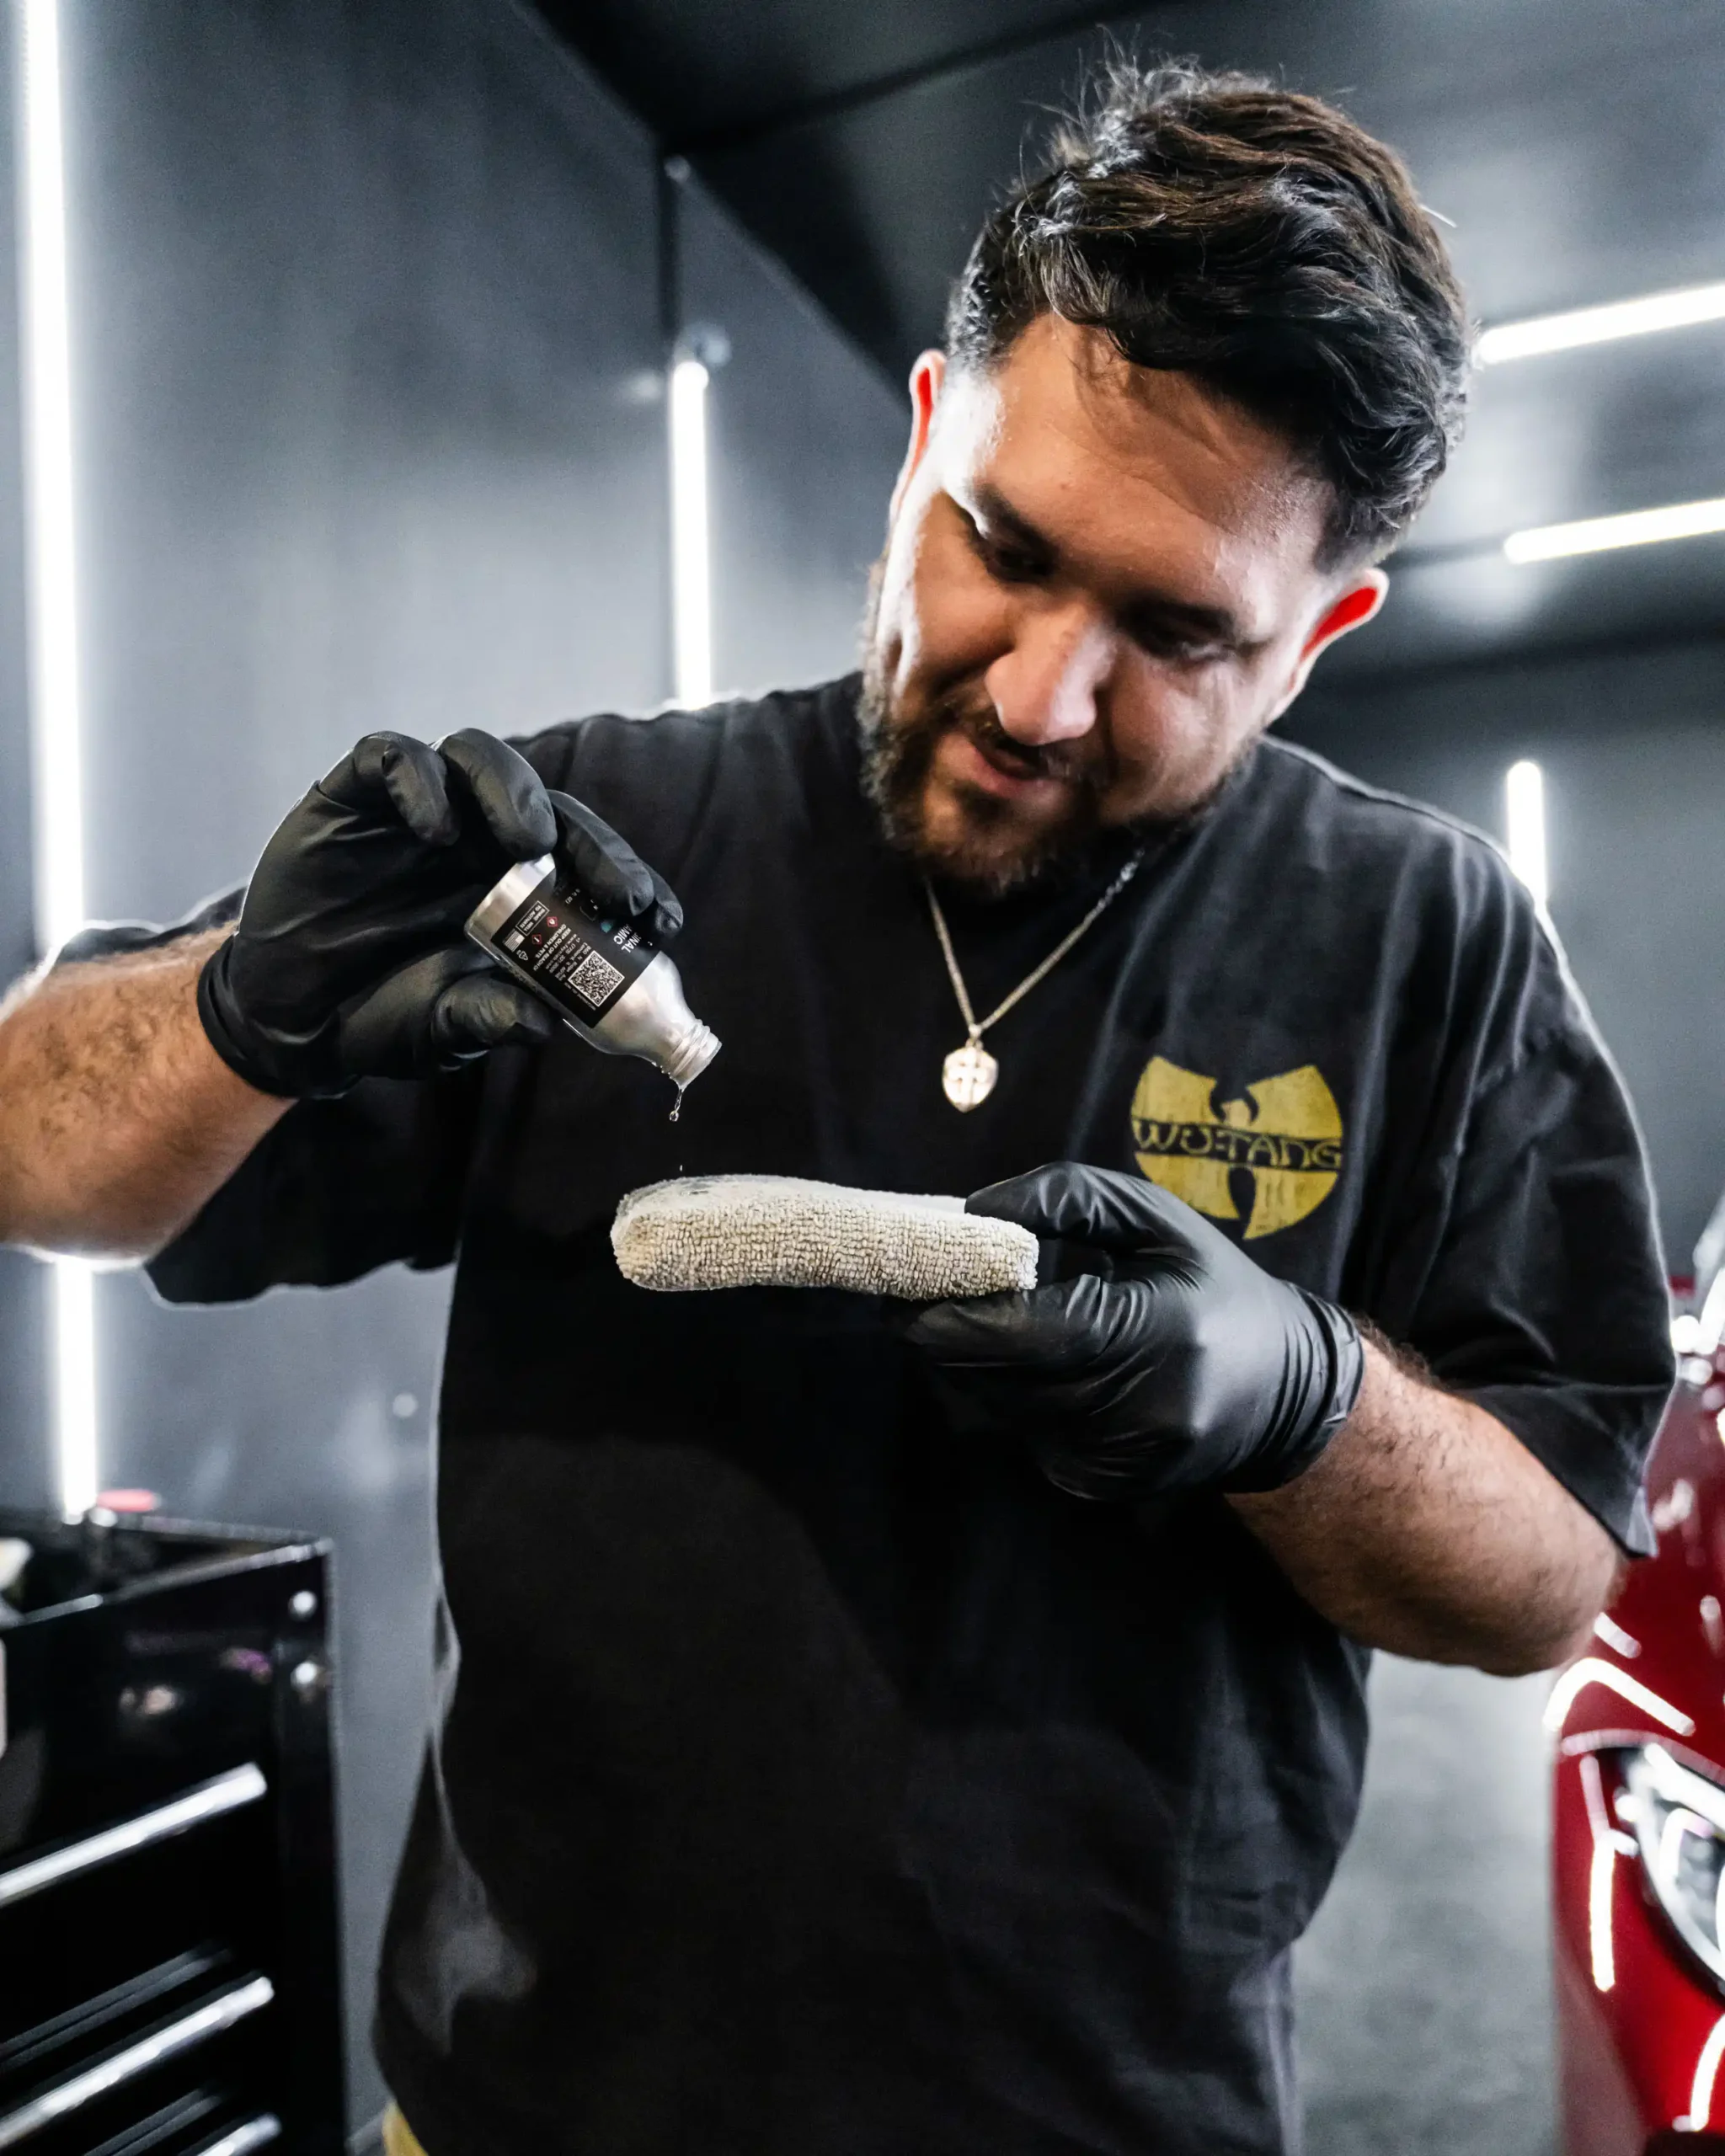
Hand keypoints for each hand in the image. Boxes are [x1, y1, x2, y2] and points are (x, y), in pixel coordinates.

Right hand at [199, 729, 681, 1094]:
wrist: (291, 1019)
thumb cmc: (382, 1015)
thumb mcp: (443, 1028)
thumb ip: (488, 1020)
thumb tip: (544, 1025)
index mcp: (517, 887)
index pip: (585, 862)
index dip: (625, 880)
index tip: (658, 921)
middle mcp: (475, 838)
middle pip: (549, 808)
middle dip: (591, 845)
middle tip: (615, 891)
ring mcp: (417, 811)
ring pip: (478, 759)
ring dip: (513, 792)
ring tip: (528, 843)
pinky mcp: (353, 795)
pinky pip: (392, 759)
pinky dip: (419, 783)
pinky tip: (433, 831)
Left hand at [905, 1162, 1363, 1499]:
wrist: (1283, 1396)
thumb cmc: (1213, 1288)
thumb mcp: (1157, 1219)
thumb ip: (1069, 1199)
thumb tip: (976, 1212)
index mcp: (1160, 1334)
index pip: (1025, 1332)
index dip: (951, 1312)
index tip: (905, 1279)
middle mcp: (1138, 1411)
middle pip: (996, 1373)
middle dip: (946, 1331)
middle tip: (920, 1287)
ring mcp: (1116, 1458)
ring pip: (999, 1404)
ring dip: (978, 1359)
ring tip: (999, 1313)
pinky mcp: (1096, 1484)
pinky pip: (1020, 1429)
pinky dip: (1013, 1391)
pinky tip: (1047, 1364)